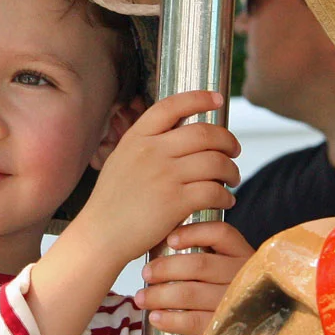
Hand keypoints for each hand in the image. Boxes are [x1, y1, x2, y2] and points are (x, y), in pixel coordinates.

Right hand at [72, 90, 241, 266]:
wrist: (100, 236)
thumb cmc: (113, 203)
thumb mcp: (121, 160)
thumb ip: (147, 145)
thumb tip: (179, 132)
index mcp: (136, 138)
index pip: (172, 106)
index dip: (199, 98)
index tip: (216, 99)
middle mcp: (151, 151)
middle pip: (204, 133)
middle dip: (228, 140)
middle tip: (234, 150)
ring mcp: (164, 176)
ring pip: (215, 161)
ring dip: (231, 170)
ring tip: (232, 179)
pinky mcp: (175, 202)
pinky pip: (214, 191)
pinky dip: (226, 195)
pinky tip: (225, 200)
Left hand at [135, 221, 254, 334]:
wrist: (250, 329)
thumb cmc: (225, 290)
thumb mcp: (224, 266)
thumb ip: (202, 252)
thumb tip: (160, 242)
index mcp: (241, 254)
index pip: (221, 234)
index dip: (193, 233)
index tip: (170, 240)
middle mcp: (241, 276)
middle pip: (199, 265)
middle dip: (165, 268)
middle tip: (146, 273)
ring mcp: (235, 303)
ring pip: (191, 293)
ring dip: (160, 295)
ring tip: (142, 298)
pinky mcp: (226, 328)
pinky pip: (194, 321)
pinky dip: (170, 319)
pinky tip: (156, 317)